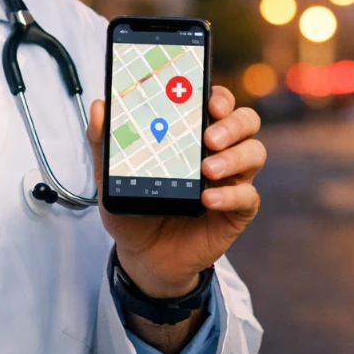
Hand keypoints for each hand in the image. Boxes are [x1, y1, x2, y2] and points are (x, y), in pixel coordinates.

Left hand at [85, 86, 265, 298]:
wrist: (143, 256)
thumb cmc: (135, 208)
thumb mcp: (112, 176)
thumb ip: (104, 142)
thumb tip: (99, 107)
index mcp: (194, 134)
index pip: (217, 103)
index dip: (220, 96)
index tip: (208, 100)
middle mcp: (219, 151)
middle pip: (245, 122)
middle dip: (233, 123)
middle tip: (209, 135)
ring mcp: (231, 180)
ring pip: (254, 153)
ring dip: (234, 156)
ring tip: (207, 168)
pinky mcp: (236, 211)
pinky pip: (248, 197)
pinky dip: (231, 195)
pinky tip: (208, 199)